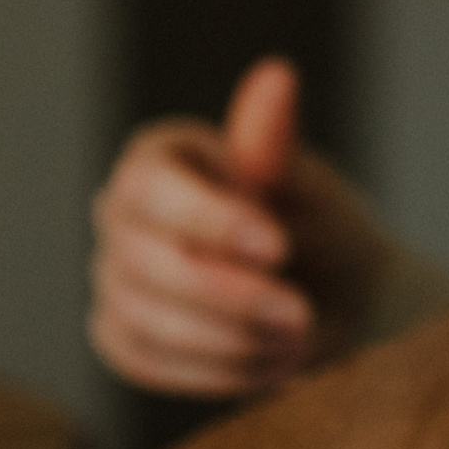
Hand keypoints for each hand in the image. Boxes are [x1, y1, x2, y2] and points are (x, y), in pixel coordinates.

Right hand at [87, 58, 395, 397]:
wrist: (334, 301)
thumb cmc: (319, 230)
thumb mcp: (308, 188)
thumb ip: (275, 146)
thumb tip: (275, 76)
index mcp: (158, 157)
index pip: (151, 188)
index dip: (209, 222)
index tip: (279, 248)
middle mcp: (120, 212)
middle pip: (144, 262)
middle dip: (230, 298)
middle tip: (301, 316)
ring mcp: (114, 276)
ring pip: (142, 320)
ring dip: (230, 341)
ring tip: (297, 341)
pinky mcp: (121, 335)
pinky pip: (146, 362)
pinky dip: (214, 373)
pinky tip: (270, 366)